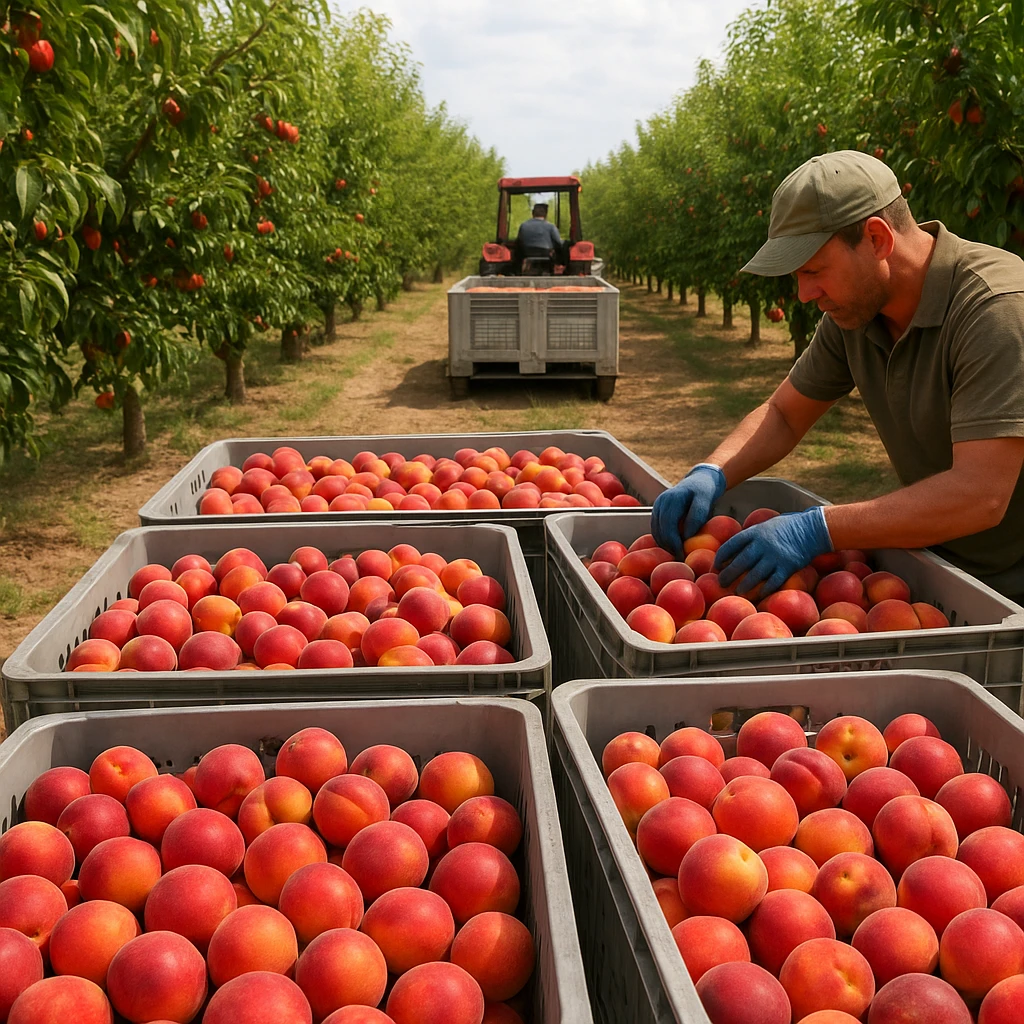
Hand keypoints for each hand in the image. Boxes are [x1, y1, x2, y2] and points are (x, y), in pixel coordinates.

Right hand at [651, 464, 727, 556]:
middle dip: (668, 547)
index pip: (668, 526)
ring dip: (665, 545)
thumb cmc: (704, 490)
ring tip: (677, 554)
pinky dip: (663, 540)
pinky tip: (673, 546)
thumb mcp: (705, 500)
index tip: (682, 555)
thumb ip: (697, 516)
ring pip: (656, 531)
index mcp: (671, 499)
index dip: (673, 543)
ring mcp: (657, 507)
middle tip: (680, 558)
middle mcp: (660, 502)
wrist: (699, 480)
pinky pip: (657, 529)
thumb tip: (687, 536)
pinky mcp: (657, 512)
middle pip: (660, 530)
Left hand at [714, 506, 831, 596]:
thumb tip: (734, 549)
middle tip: (720, 583)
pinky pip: (773, 582)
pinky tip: (758, 595)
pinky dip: (764, 590)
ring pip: (755, 575)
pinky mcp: (788, 566)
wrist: (813, 528)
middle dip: (728, 574)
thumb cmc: (787, 526)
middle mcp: (763, 544)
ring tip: (737, 591)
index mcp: (755, 532)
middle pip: (740, 562)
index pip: (731, 545)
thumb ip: (751, 536)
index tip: (716, 566)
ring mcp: (776, 556)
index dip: (721, 556)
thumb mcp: (766, 525)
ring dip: (744, 585)